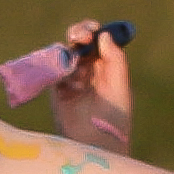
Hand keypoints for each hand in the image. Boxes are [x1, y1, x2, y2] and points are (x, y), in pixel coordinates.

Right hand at [14, 19, 139, 152]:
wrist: (97, 144)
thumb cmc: (114, 119)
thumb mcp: (120, 86)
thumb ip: (115, 60)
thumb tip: (103, 35)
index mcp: (108, 68)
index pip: (100, 41)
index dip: (96, 31)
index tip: (95, 29)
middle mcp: (89, 70)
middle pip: (81, 43)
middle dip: (80, 33)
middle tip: (83, 36)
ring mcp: (72, 79)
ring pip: (66, 53)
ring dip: (68, 46)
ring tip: (74, 47)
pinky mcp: (57, 90)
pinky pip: (53, 70)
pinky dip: (56, 63)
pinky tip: (64, 64)